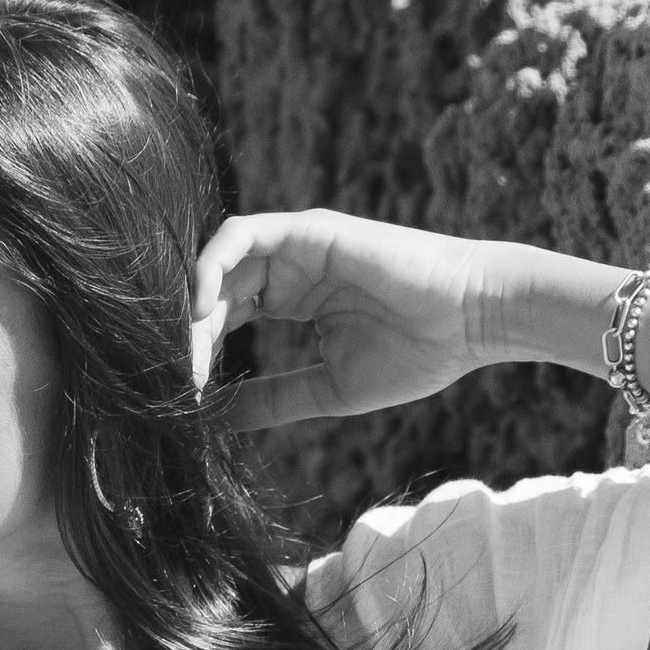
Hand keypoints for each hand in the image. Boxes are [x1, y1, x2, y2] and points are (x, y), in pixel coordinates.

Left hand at [189, 210, 502, 432]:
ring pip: (217, 263)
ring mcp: (296, 245)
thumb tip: (218, 419)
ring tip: (184, 353)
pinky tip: (200, 313)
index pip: (224, 316)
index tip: (185, 396)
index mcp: (292, 297)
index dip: (198, 352)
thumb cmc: (418, 353)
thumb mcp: (327, 388)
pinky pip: (239, 235)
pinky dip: (209, 268)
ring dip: (192, 307)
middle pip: (213, 291)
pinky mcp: (308, 230)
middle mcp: (289, 267)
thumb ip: (273, 398)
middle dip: (187, 336)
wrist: (475, 321)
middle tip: (174, 380)